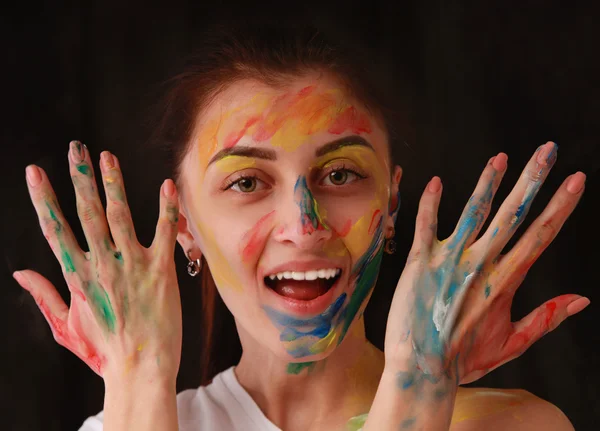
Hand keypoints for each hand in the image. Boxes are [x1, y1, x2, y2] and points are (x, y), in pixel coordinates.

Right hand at [13, 141, 181, 382]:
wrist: (142, 367)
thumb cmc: (104, 350)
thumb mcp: (65, 327)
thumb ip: (44, 296)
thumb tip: (20, 272)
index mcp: (77, 276)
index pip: (55, 228)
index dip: (44, 198)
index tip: (36, 172)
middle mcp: (102, 264)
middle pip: (86, 213)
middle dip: (80, 177)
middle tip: (76, 149)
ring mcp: (132, 265)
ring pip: (120, 215)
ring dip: (114, 183)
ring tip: (108, 157)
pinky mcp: (161, 270)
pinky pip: (164, 232)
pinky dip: (166, 208)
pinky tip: (167, 185)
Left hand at [384, 141, 588, 385]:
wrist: (420, 369)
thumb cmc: (465, 358)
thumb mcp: (512, 343)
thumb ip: (547, 318)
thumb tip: (581, 299)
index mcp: (506, 281)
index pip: (540, 235)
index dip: (560, 206)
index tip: (575, 180)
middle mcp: (481, 265)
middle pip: (513, 215)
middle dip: (533, 180)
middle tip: (548, 151)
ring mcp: (449, 261)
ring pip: (473, 213)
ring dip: (488, 183)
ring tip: (501, 157)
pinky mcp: (420, 262)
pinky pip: (426, 225)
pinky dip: (431, 202)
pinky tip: (437, 181)